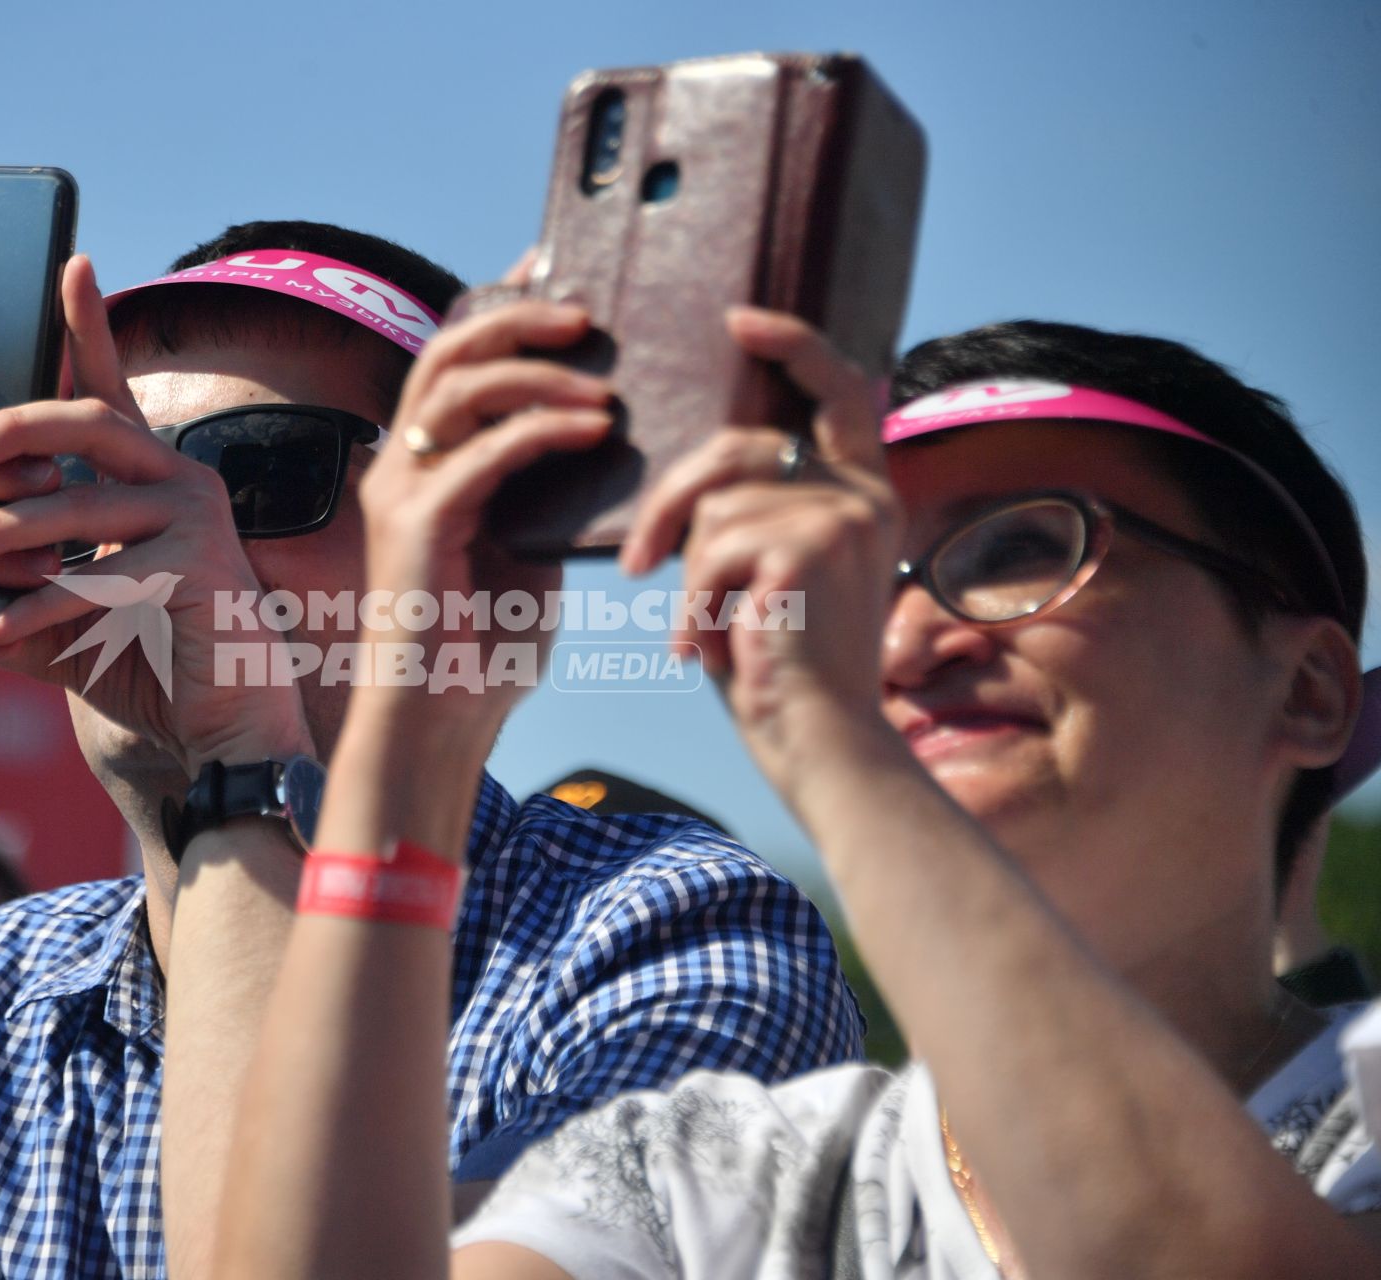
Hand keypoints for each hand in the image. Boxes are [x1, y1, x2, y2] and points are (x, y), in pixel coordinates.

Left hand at [0, 257, 313, 774]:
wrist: (219, 725)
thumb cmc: (144, 657)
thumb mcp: (66, 604)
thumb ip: (10, 572)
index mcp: (151, 474)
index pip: (110, 389)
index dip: (89, 328)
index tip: (69, 264)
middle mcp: (181, 480)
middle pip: (92, 423)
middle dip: (15, 427)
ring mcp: (194, 521)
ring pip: (81, 505)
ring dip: (2, 532)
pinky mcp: (197, 571)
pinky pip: (98, 578)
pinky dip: (38, 606)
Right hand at [352, 297, 613, 728]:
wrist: (437, 725)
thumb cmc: (484, 650)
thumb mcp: (529, 552)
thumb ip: (545, 496)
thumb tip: (600, 446)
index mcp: (424, 464)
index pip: (455, 359)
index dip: (501, 306)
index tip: (557, 269)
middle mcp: (401, 464)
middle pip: (448, 349)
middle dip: (518, 318)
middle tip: (587, 314)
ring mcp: (402, 491)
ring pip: (460, 387)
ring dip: (537, 369)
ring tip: (600, 376)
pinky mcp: (419, 525)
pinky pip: (485, 453)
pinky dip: (542, 430)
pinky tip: (594, 429)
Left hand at [621, 308, 896, 784]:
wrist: (820, 746)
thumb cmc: (781, 672)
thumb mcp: (766, 576)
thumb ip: (754, 515)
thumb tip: (699, 476)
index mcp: (863, 496)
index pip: (837, 391)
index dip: (791, 344)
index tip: (737, 320)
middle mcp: (866, 496)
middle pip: (738, 447)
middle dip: (671, 502)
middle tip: (637, 566)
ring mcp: (844, 515)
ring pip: (714, 506)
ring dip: (689, 577)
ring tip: (708, 634)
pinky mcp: (811, 544)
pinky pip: (711, 549)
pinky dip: (694, 605)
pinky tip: (712, 651)